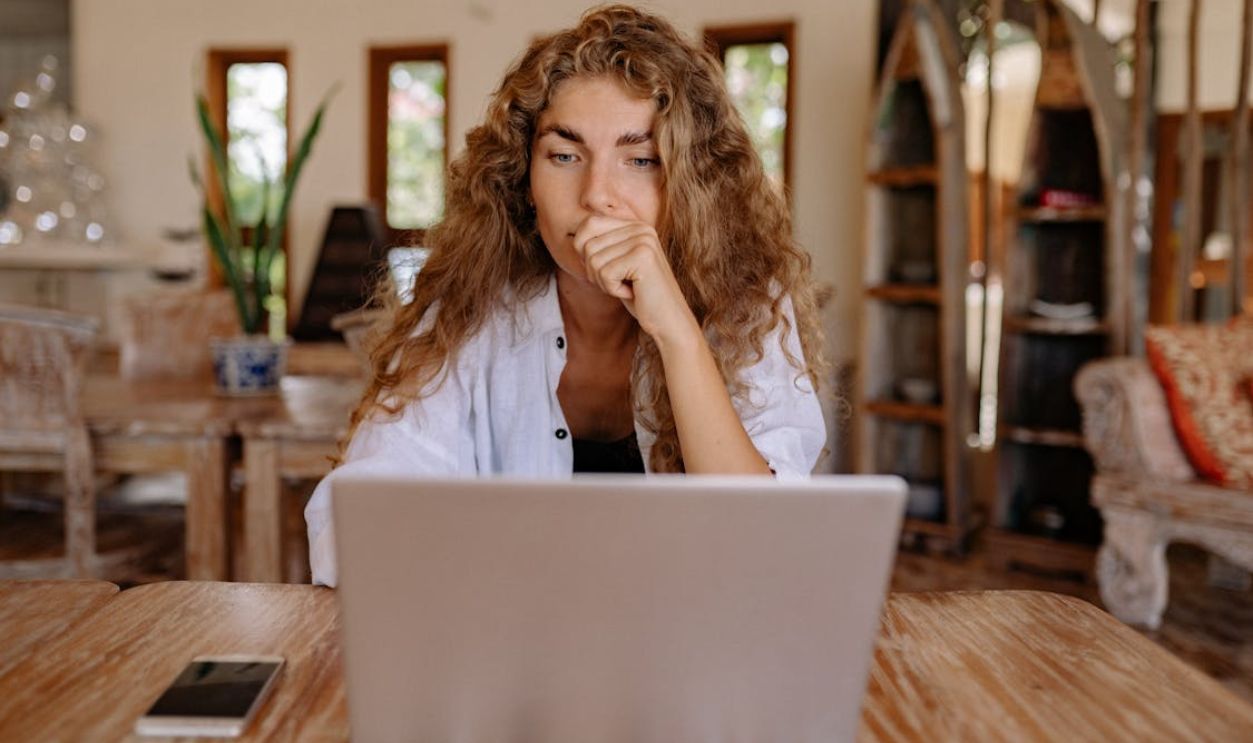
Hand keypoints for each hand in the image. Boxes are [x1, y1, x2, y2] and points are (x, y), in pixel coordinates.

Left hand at [572, 215, 699, 344]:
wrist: (668, 320)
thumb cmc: (640, 295)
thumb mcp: (617, 265)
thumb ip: (601, 246)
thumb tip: (573, 237)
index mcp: (634, 225)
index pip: (589, 223)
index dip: (584, 251)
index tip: (604, 269)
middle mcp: (640, 227)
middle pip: (587, 244)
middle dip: (594, 271)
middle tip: (618, 282)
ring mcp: (643, 241)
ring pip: (594, 260)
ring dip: (604, 282)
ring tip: (627, 287)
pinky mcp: (642, 257)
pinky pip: (605, 273)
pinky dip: (612, 289)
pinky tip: (632, 293)